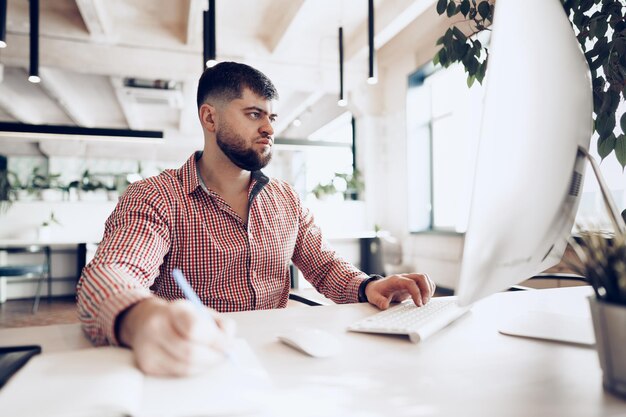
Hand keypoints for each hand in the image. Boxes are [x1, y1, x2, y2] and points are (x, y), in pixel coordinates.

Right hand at [117, 298, 234, 376]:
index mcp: (172, 310)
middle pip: (190, 352)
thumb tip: (229, 342)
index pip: (195, 328)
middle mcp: (156, 328)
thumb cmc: (180, 317)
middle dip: (213, 357)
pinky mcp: (147, 366)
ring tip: (213, 358)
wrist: (145, 321)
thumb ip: (221, 323)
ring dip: (205, 366)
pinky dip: (193, 370)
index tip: (228, 345)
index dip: (215, 340)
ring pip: (185, 367)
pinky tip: (198, 362)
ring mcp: (148, 349)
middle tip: (225, 356)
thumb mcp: (201, 311)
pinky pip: (178, 374)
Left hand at [365, 273, 435, 309]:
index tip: (418, 304)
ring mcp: (408, 279)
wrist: (375, 287)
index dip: (416, 293)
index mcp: (395, 280)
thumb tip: (384, 305)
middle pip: (421, 277)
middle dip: (426, 290)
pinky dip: (428, 289)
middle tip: (424, 303)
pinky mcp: (412, 284)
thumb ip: (379, 301)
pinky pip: (424, 282)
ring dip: (428, 289)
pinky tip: (425, 298)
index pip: (410, 283)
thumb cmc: (375, 292)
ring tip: (425, 302)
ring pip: (424, 278)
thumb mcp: (373, 297)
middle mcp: (404, 278)